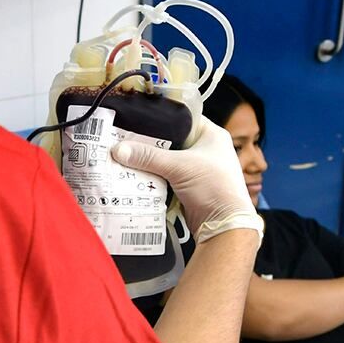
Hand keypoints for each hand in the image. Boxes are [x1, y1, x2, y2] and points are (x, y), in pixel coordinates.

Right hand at [111, 116, 260, 242]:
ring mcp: (198, 170)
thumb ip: (148, 157)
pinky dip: (154, 178)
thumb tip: (119, 149)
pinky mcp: (190, 187)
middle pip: (171, 141)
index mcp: (211, 135)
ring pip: (167, 161)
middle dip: (150, 144)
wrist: (223, 224)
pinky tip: (136, 176)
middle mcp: (206, 150)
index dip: (161, 118)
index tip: (138, 119)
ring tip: (127, 158)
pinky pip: (167, 177)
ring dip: (150, 163)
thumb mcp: (179, 167)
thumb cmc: (214, 187)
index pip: (182, 118)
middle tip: (127, 140)